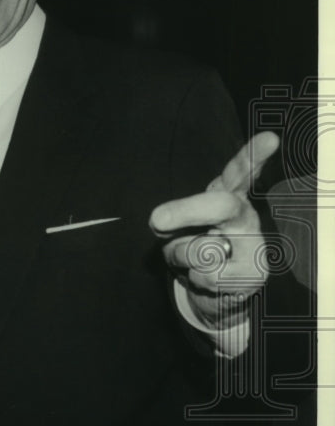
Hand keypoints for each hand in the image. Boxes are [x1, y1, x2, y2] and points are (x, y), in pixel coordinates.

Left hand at [149, 131, 279, 327]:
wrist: (210, 287)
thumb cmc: (191, 244)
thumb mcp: (174, 227)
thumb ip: (168, 221)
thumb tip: (165, 224)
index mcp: (228, 195)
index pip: (242, 171)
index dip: (254, 155)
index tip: (269, 139)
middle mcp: (245, 216)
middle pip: (222, 206)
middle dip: (186, 211)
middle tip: (157, 219)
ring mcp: (254, 245)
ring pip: (202, 250)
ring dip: (182, 257)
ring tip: (193, 259)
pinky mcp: (254, 274)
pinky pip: (207, 276)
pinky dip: (193, 279)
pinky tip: (205, 277)